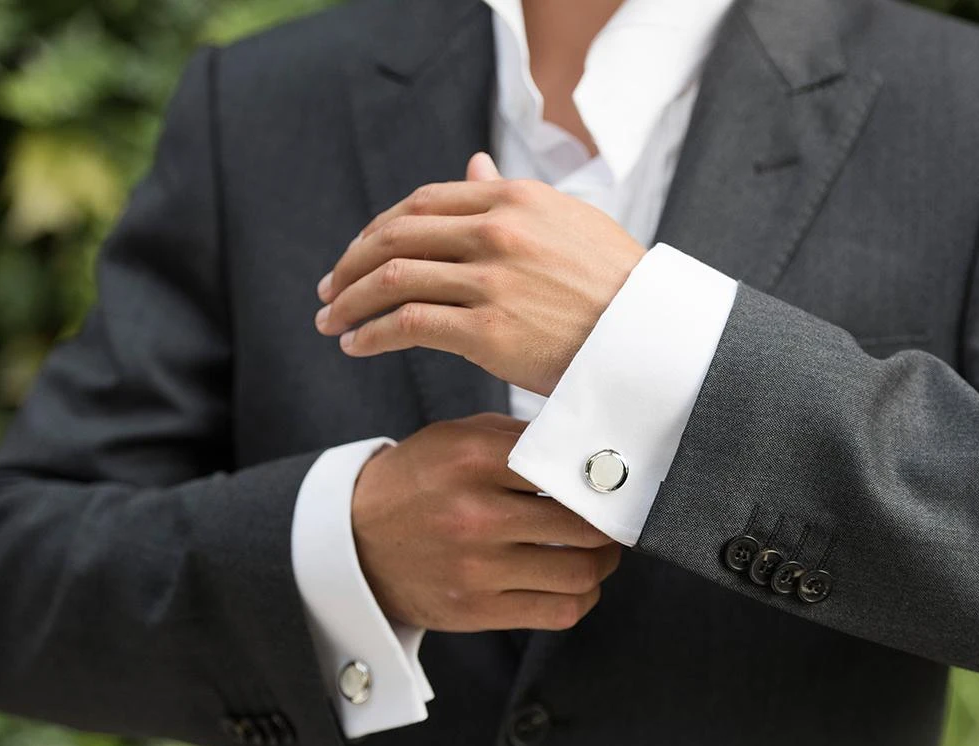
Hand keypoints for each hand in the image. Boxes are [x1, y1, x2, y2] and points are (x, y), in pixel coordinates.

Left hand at [315, 154, 646, 395]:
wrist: (649, 339)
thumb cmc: (615, 287)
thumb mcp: (567, 223)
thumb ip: (511, 198)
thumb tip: (474, 167)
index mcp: (513, 199)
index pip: (422, 204)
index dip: (379, 229)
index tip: (358, 254)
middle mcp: (495, 231)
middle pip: (395, 237)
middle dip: (350, 264)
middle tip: (329, 289)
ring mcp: (489, 280)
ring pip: (392, 280)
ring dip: (350, 302)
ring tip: (331, 322)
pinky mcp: (486, 330)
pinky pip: (407, 324)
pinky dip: (371, 334)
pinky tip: (356, 345)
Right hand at [353, 414, 621, 631]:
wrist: (352, 544)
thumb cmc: (416, 485)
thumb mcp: (455, 439)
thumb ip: (518, 438)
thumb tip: (589, 449)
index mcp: (473, 460)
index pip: (568, 468)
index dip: (602, 479)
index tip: (614, 484)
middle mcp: (475, 515)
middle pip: (584, 526)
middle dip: (610, 525)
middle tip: (614, 521)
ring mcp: (476, 568)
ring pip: (580, 572)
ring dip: (602, 564)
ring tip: (599, 553)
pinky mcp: (476, 610)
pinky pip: (558, 611)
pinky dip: (581, 598)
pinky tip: (576, 584)